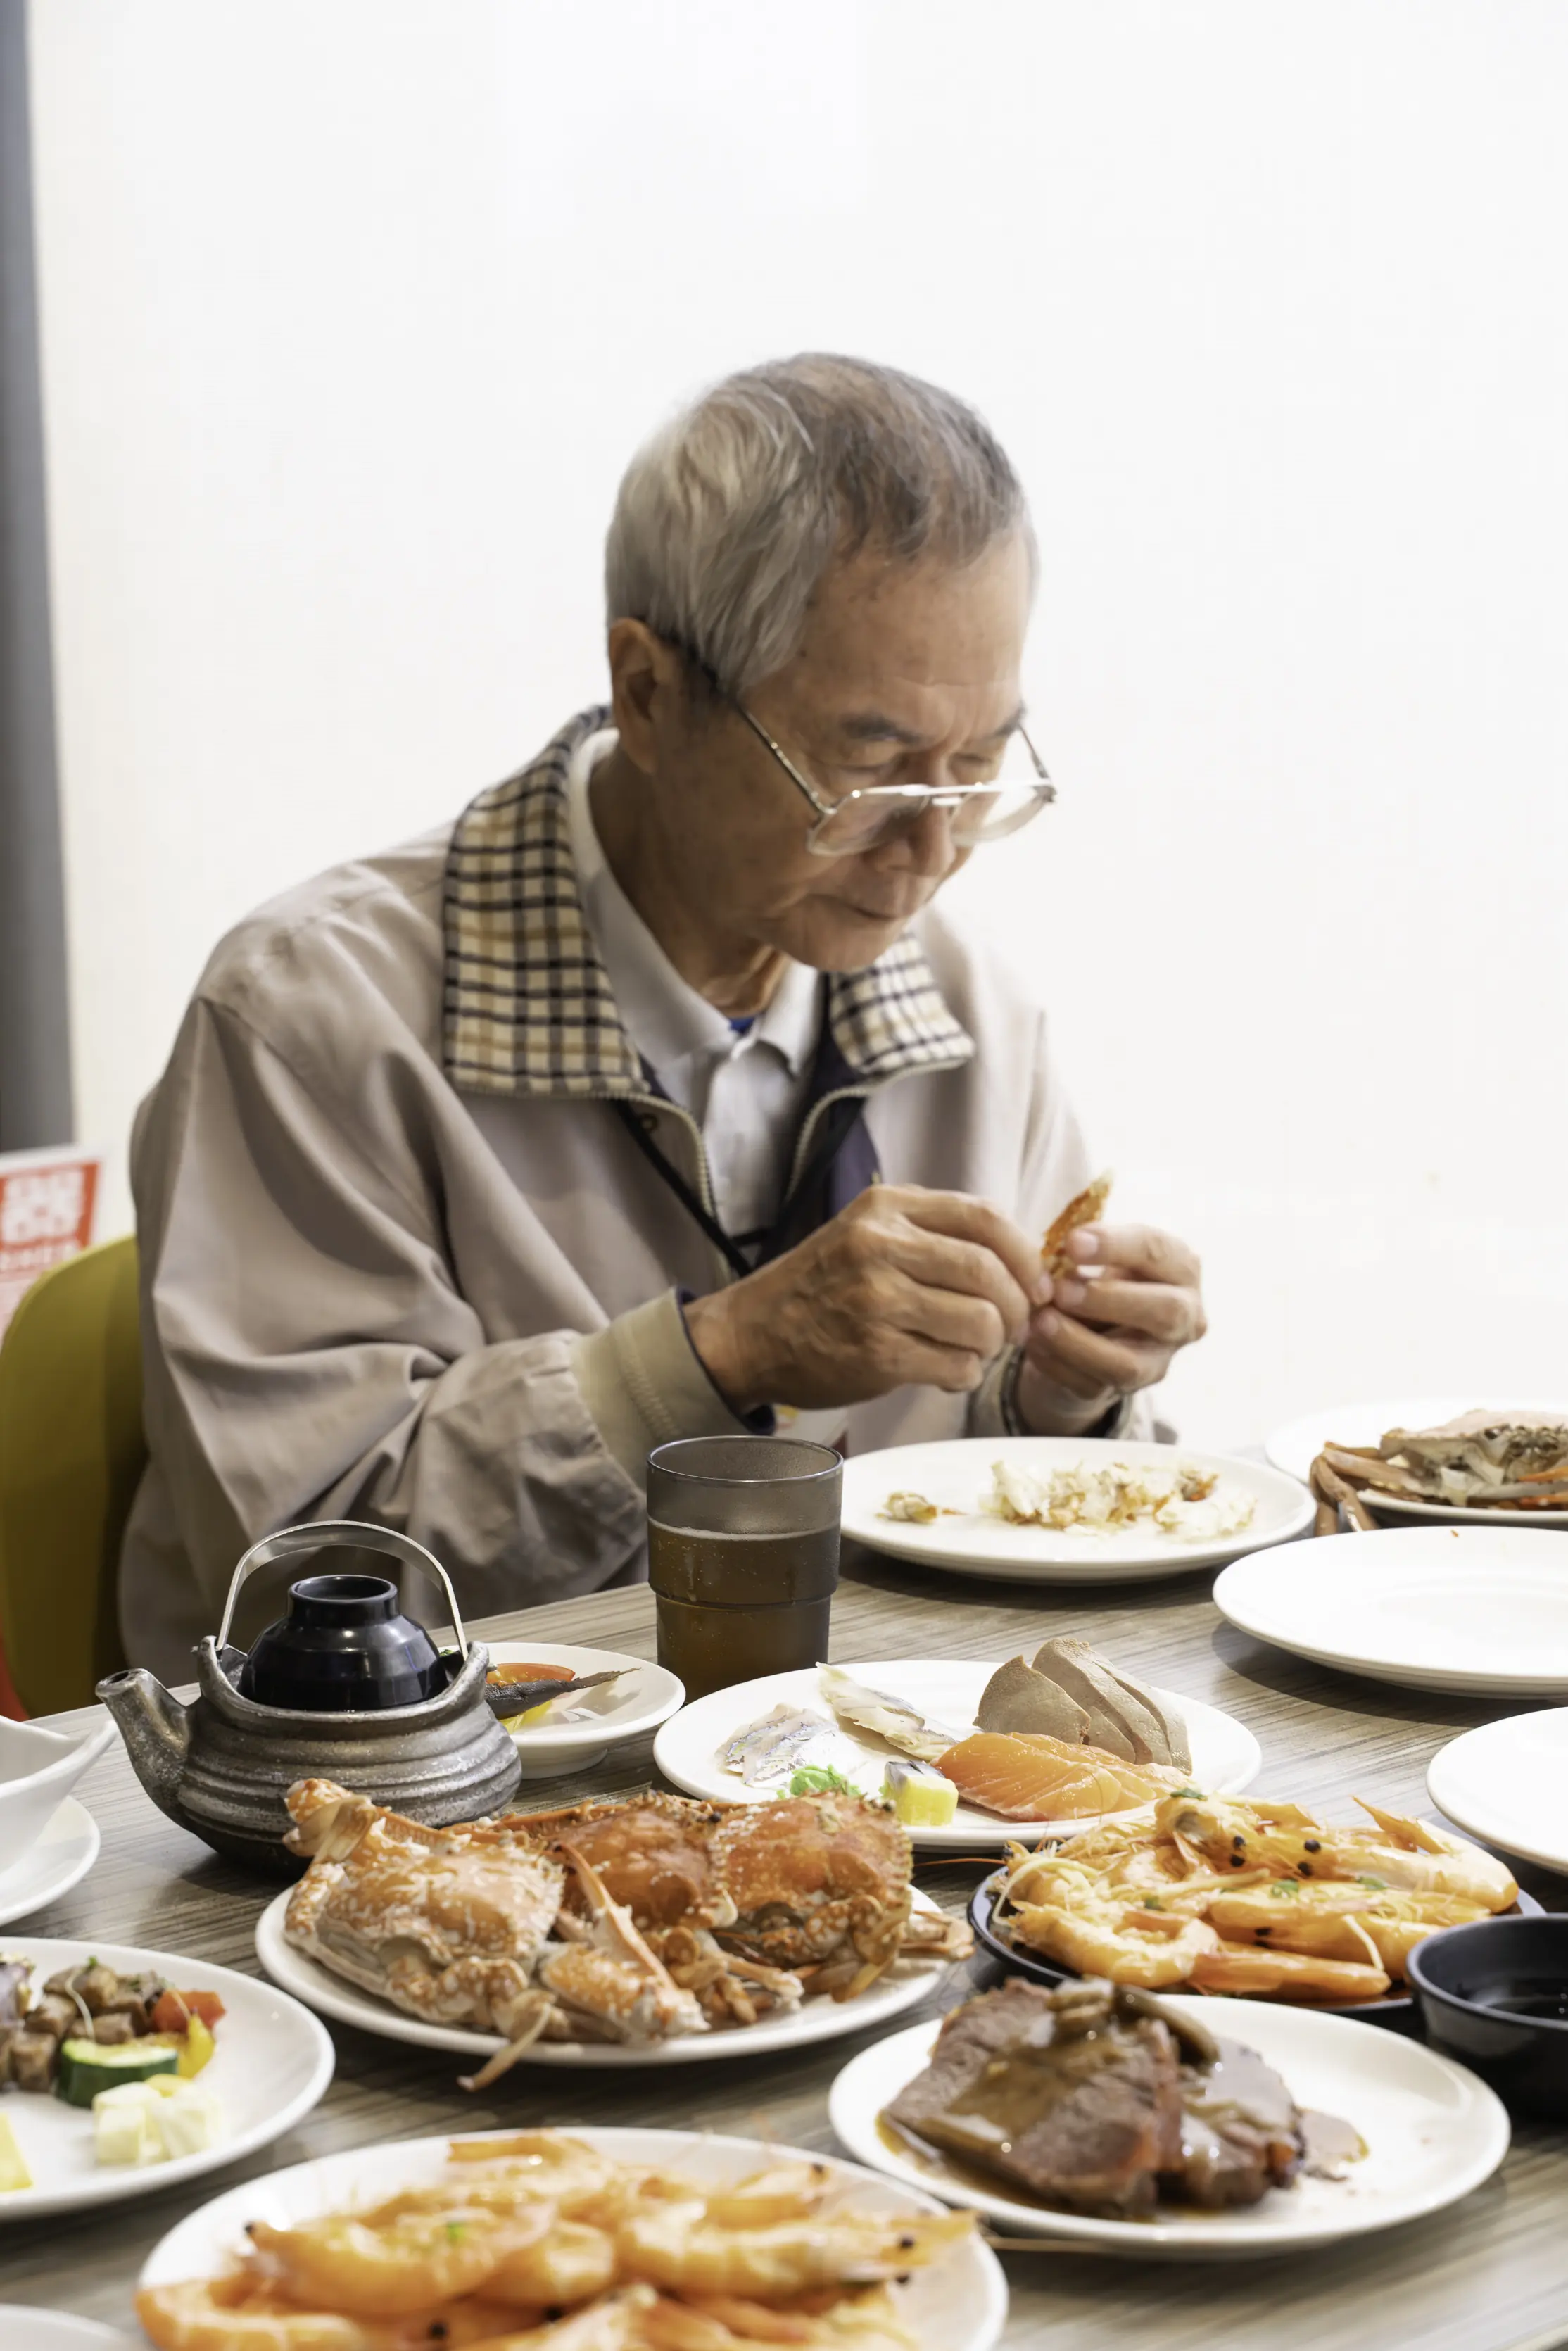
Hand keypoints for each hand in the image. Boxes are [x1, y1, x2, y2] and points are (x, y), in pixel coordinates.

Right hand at [683, 1185, 1040, 1413]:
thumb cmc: (821, 1286)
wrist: (751, 1334)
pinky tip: (944, 1370)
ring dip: (989, 1345)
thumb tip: (1023, 1261)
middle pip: (990, 1272)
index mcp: (887, 1208)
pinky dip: (964, 1374)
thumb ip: (935, 1234)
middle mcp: (881, 1246)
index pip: (985, 1218)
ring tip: (969, 1348)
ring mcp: (878, 1301)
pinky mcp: (877, 1353)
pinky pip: (957, 1365)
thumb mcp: (869, 1232)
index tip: (1035, 1282)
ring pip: (981, 1323)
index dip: (1025, 1254)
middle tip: (1011, 1326)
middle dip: (1017, 1307)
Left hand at [1015, 1222, 1206, 1434]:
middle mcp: (1185, 1318)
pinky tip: (1033, 1343)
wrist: (1089, 1328)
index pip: (1159, 1252)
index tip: (1071, 1242)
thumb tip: (1065, 1248)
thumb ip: (1088, 1249)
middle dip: (1108, 1300)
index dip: (1115, 1245)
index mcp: (1181, 1270)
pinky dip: (1057, 1364)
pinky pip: (1093, 1385)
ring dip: (1078, 1342)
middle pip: (1166, 1312)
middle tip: (1060, 1289)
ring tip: (1039, 1320)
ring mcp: (1158, 1361)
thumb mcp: (1101, 1253)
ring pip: (1128, 1364)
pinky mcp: (1126, 1390)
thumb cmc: (1101, 1275)